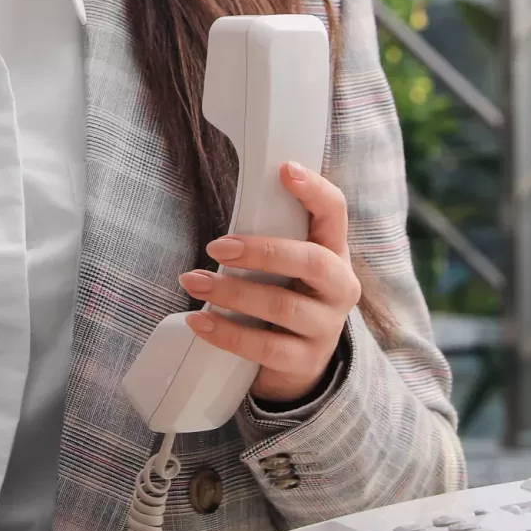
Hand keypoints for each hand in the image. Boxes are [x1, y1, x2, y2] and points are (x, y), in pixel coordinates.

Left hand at [180, 161, 362, 404]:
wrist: (297, 362)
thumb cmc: (282, 295)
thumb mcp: (284, 264)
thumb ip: (268, 234)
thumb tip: (231, 196)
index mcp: (333, 253)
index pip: (335, 213)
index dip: (315, 190)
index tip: (285, 169)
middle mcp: (339, 288)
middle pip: (311, 262)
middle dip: (260, 251)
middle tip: (215, 247)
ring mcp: (326, 327)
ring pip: (282, 306)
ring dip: (230, 292)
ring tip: (191, 281)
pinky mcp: (305, 361)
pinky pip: (265, 348)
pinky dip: (226, 333)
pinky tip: (198, 322)